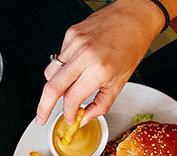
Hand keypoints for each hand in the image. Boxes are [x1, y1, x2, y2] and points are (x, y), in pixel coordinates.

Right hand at [36, 0, 163, 124]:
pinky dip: (63, 68)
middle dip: (43, 107)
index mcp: (99, 69)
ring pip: (50, 73)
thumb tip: (86, 117)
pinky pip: (58, 58)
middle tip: (41, 117)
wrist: (134, 16)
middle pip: (52, 87)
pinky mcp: (70, 34)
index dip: (68, 113)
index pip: (72, 98)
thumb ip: (101, 104)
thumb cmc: (131, 45)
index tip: (70, 117)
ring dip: (54, 86)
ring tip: (66, 88)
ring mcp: (75, 43)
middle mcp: (84, 54)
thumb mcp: (120, 82)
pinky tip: (76, 66)